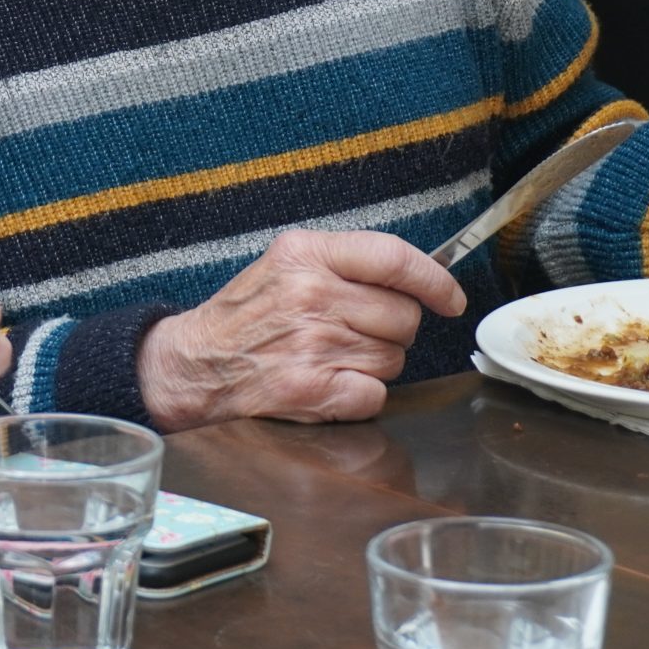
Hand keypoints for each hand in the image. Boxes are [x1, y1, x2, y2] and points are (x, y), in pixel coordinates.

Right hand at [134, 230, 465, 431]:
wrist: (198, 362)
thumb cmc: (249, 313)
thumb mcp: (287, 262)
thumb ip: (347, 262)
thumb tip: (420, 277)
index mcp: (306, 254)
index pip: (394, 258)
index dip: (435, 280)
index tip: (450, 298)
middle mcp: (311, 294)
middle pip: (403, 316)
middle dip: (392, 329)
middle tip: (356, 332)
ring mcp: (312, 343)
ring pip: (393, 359)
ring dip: (374, 363)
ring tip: (333, 356)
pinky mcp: (311, 388)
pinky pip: (375, 394)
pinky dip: (360, 395)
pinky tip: (330, 383)